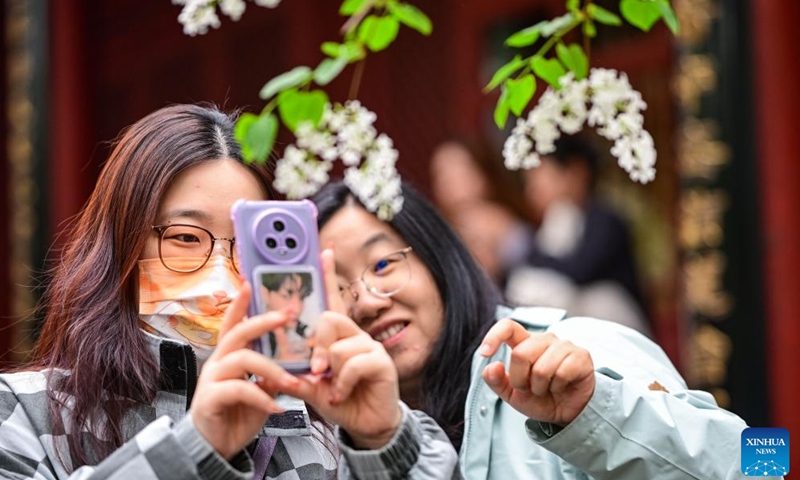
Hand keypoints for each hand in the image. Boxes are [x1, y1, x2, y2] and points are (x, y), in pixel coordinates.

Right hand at [190, 282, 299, 458]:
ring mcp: (212, 379)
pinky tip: (276, 408)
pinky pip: (239, 389)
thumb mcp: (261, 389)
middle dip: (262, 322)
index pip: (233, 324)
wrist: (215, 446)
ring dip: (272, 369)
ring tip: (294, 383)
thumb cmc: (237, 413)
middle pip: (238, 333)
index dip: (239, 304)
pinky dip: (262, 397)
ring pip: (242, 359)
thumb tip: (298, 361)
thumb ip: (273, 373)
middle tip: (286, 316)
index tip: (249, 283)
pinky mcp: (210, 399)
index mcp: (229, 356)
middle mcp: (217, 362)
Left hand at [280, 249, 401, 449]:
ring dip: (330, 370)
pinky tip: (344, 394)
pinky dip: (342, 383)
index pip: (332, 300)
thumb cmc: (341, 401)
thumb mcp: (311, 386)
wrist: (367, 426)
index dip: (328, 276)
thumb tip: (269, 366)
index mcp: (339, 336)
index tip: (323, 251)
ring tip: (334, 388)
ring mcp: (370, 347)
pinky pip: (353, 363)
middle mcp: (356, 335)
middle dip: (317, 348)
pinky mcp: (382, 362)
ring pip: (338, 345)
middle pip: (329, 320)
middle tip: (316, 371)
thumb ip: (295, 373)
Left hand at [479, 318, 594, 425]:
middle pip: (520, 353)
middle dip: (521, 379)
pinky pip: (562, 373)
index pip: (507, 326)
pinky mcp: (581, 356)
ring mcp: (564, 345)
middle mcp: (544, 339)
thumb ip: (496, 381)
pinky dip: (558, 387)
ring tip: (547, 388)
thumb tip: (492, 366)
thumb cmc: (540, 399)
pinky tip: (562, 386)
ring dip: (540, 387)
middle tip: (530, 388)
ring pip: (541, 367)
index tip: (485, 353)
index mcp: (525, 343)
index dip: (494, 336)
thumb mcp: (512, 394)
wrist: (567, 414)